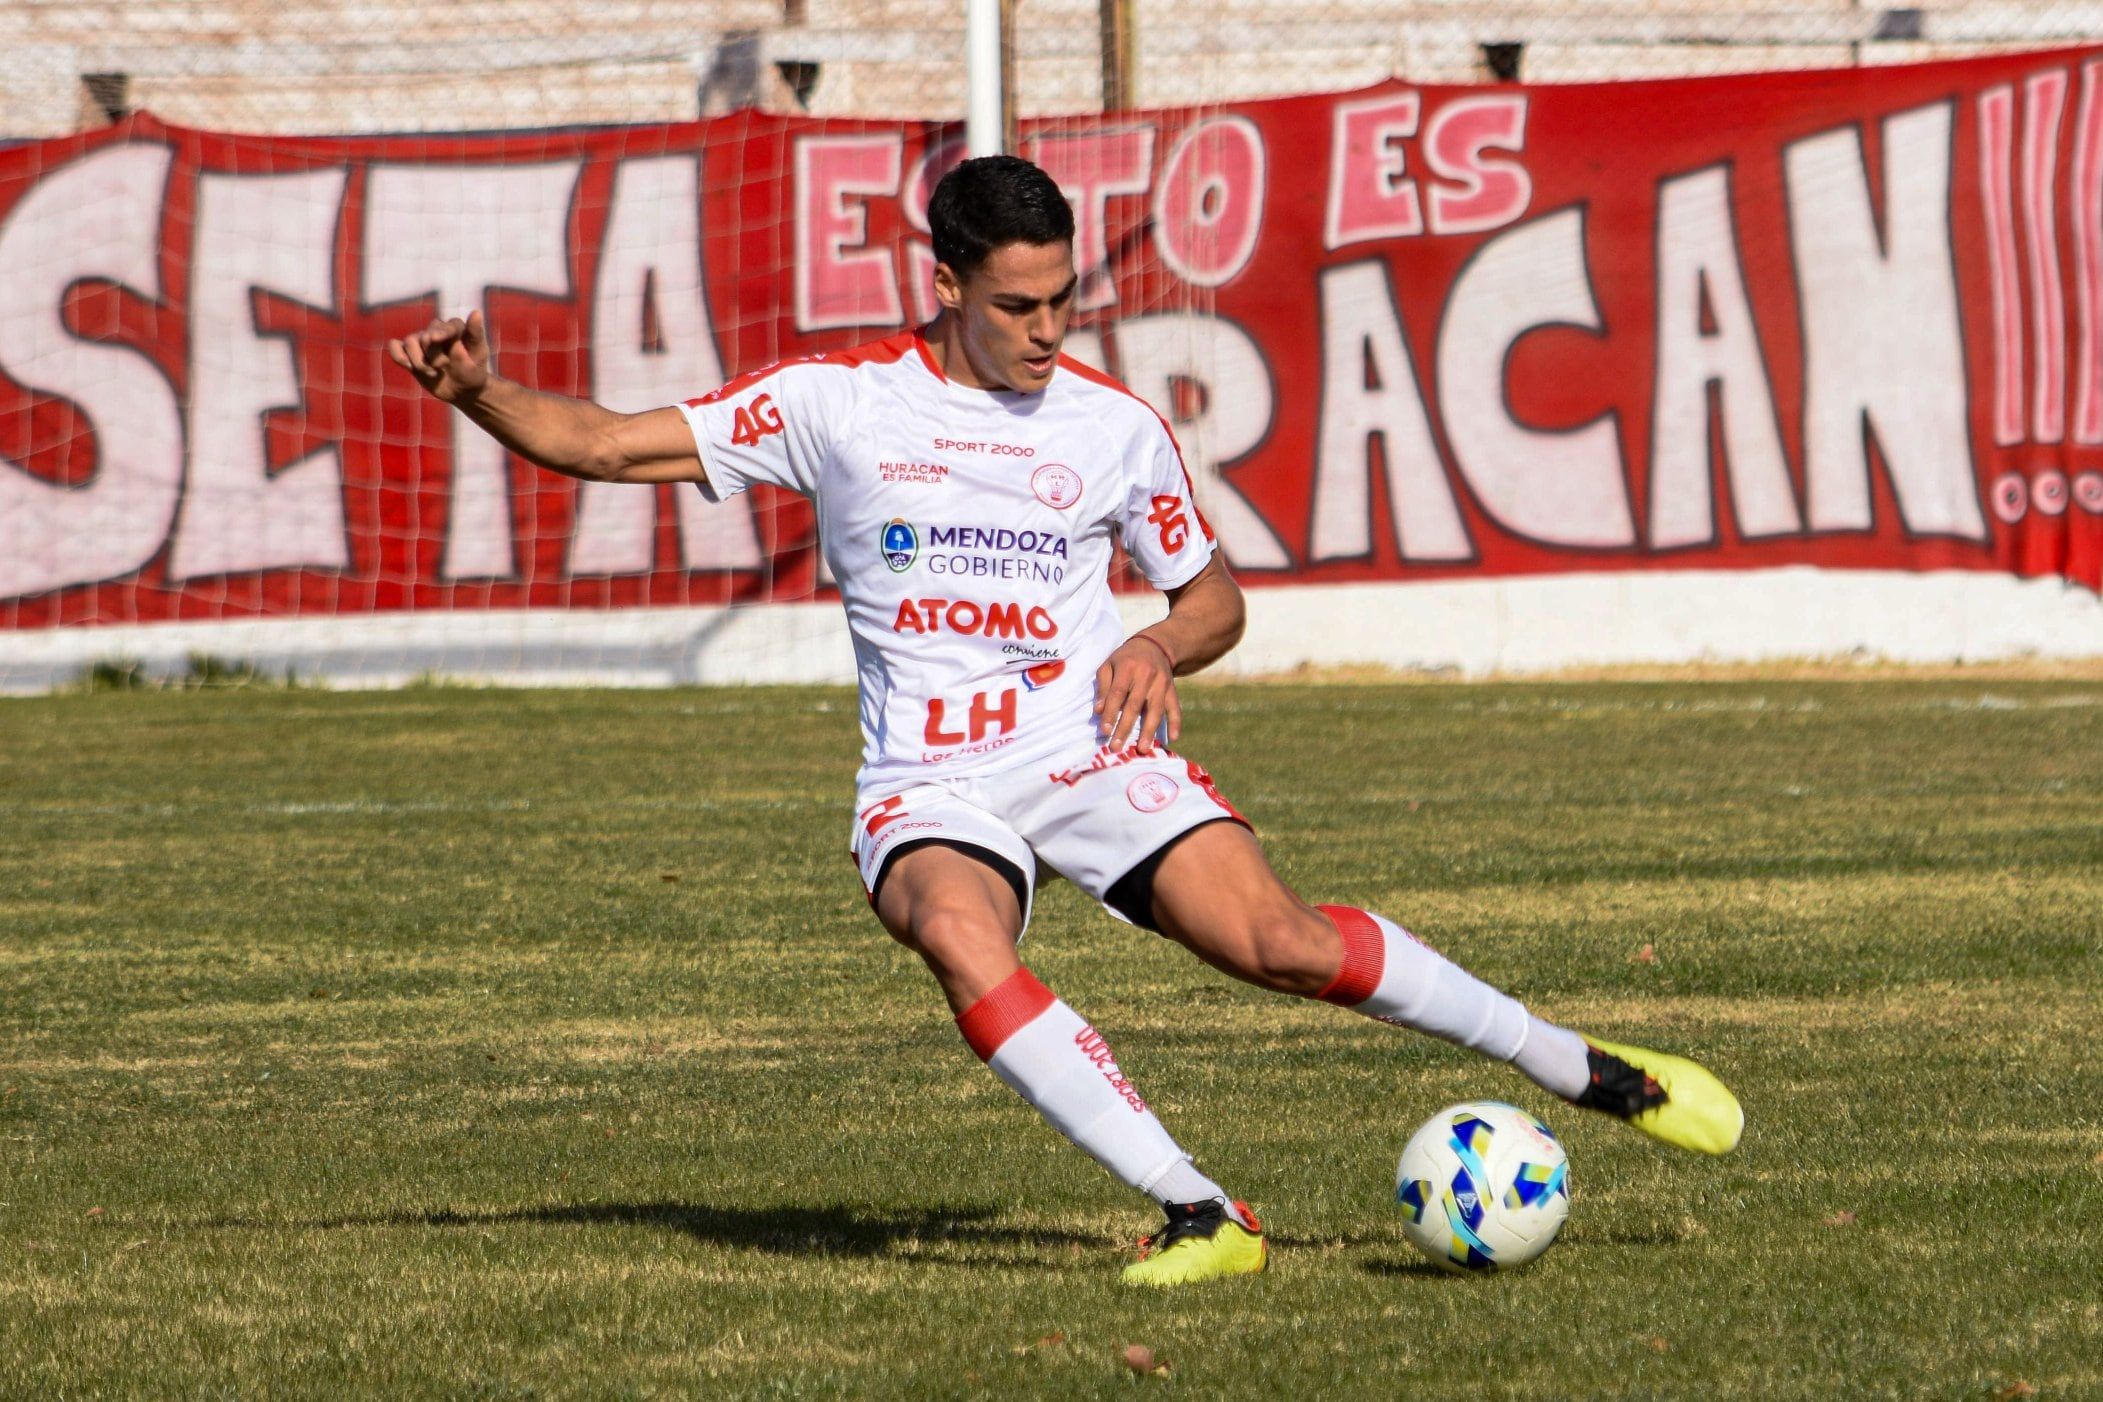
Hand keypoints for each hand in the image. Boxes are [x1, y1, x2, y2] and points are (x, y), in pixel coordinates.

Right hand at [386, 309, 490, 404]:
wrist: (461, 390)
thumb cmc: (473, 371)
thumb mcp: (479, 355)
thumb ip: (475, 334)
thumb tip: (476, 312)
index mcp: (455, 328)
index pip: (444, 326)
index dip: (439, 332)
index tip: (434, 339)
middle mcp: (436, 331)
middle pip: (425, 336)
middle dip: (433, 356)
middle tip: (444, 367)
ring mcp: (421, 341)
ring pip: (410, 342)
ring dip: (419, 362)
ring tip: (433, 373)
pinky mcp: (409, 352)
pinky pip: (394, 346)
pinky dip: (398, 355)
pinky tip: (409, 367)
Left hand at [1094, 634, 1180, 752]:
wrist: (1155, 646)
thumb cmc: (1125, 659)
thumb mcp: (1109, 665)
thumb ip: (1103, 687)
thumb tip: (1099, 711)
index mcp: (1127, 667)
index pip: (1118, 693)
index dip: (1111, 713)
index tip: (1104, 731)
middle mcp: (1146, 676)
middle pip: (1135, 705)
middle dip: (1125, 728)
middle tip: (1116, 747)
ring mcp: (1162, 683)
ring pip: (1155, 710)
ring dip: (1149, 731)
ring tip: (1142, 749)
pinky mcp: (1172, 690)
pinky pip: (1175, 707)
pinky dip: (1175, 722)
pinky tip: (1172, 738)